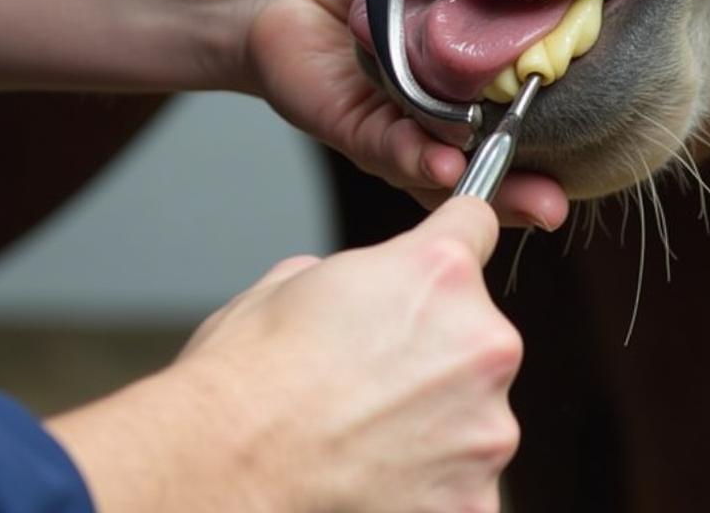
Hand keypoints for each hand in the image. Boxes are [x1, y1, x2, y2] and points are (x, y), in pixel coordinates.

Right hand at [50, 198, 522, 512]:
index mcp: (439, 272)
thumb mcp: (292, 280)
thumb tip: (358, 290)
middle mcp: (480, 343)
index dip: (454, 236)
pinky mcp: (476, 501)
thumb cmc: (245, 378)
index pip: (477, 223)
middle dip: (434, 345)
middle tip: (371, 372)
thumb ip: (356, 274)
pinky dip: (429, 480)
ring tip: (365, 431)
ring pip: (475, 408)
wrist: (224, 467)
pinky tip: (374, 474)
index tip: (446, 259)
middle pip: (477, 329)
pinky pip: (465, 479)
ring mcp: (486, 428)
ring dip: (435, 417)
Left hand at [246, 0, 568, 229]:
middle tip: (558, 202)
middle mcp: (442, 121)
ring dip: (479, 185)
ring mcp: (403, 133)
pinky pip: (388, 149)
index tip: (600, 142)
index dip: (559, 136)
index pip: (525, 119)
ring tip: (518, 195)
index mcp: (475, 85)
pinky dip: (415, 157)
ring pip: (443, 172)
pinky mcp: (357, 134)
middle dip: (526, 191)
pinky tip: (440, 164)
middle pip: (492, 166)